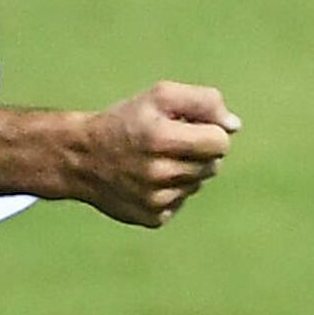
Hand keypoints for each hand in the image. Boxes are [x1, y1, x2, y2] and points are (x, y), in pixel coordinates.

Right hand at [68, 81, 238, 227]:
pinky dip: (170, 192)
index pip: (221, 142)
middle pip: (213, 165)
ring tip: (154, 161)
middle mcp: (158, 173)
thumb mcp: (158, 96)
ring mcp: (156, 200)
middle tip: (166, 143)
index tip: (188, 127)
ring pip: (197, 184)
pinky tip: (147, 181)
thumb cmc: (124, 122)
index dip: (209, 131)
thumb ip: (202, 101)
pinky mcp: (152, 218)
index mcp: (161, 138)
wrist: (79, 157)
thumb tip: (235, 126)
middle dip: (197, 151)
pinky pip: (180, 203)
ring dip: (184, 171)